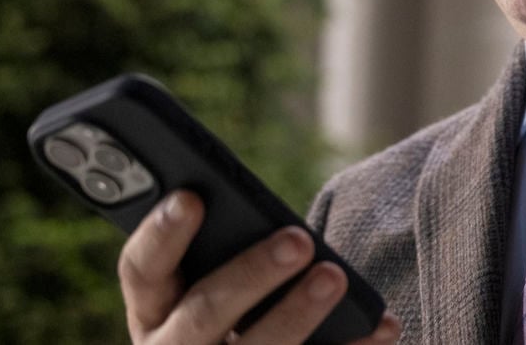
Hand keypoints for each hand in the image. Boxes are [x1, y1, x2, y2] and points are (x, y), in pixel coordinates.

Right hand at [118, 190, 400, 343]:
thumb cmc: (235, 305)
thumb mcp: (211, 279)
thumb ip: (224, 249)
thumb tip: (277, 220)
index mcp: (153, 308)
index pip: (142, 269)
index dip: (162, 233)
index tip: (191, 197)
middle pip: (203, 314)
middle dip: (250, 276)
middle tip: (297, 241)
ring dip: (296, 316)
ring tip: (335, 278)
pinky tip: (383, 328)